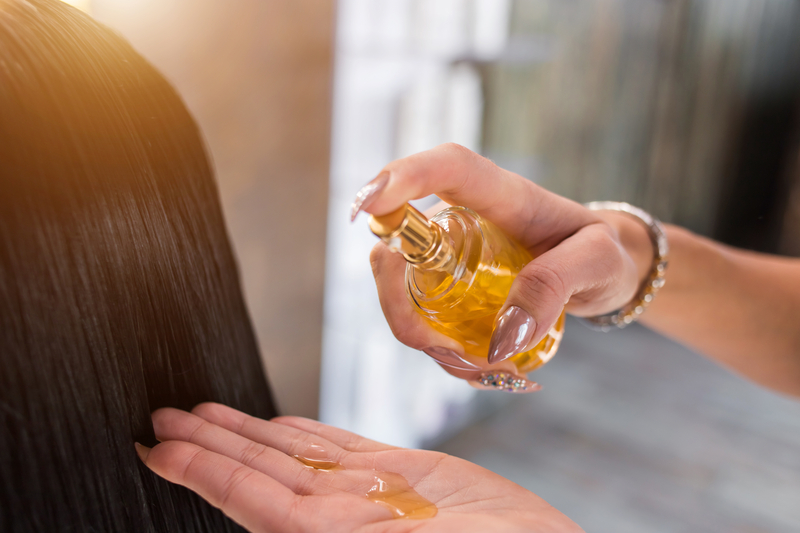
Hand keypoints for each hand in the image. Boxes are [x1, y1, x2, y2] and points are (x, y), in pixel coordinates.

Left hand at [137, 403, 583, 532]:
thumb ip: (322, 530)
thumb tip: (275, 524)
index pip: (253, 503)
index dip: (204, 474)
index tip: (160, 449)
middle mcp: (348, 520)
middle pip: (265, 475)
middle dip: (213, 446)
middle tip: (165, 418)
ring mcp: (377, 496)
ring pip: (298, 458)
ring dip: (250, 434)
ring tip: (204, 413)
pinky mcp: (412, 476)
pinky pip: (347, 448)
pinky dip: (311, 433)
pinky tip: (283, 424)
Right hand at [355, 143, 652, 386]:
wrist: (604, 269)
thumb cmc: (603, 253)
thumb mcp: (597, 263)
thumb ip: (554, 287)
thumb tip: (499, 338)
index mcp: (501, 194)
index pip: (445, 168)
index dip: (399, 179)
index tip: (364, 207)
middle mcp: (462, 217)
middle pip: (399, 242)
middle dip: (398, 300)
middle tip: (444, 349)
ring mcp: (448, 252)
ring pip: (400, 288)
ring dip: (422, 336)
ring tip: (485, 369)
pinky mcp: (446, 284)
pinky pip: (419, 314)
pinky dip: (437, 350)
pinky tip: (480, 366)